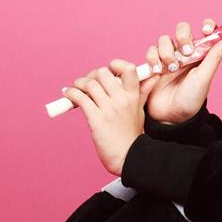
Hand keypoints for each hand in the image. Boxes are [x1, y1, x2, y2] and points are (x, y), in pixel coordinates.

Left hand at [63, 59, 146, 175]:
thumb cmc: (131, 135)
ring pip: (89, 84)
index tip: (109, 70)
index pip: (128, 69)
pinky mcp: (96, 119)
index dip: (116, 65)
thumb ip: (143, 92)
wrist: (127, 157)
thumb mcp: (140, 110)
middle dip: (91, 75)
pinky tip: (68, 96)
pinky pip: (80, 98)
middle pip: (103, 73)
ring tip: (75, 88)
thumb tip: (153, 76)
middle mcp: (122, 100)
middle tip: (87, 82)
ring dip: (78, 84)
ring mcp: (109, 109)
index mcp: (133, 96)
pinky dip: (71, 94)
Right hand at [139, 18, 221, 124]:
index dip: (206, 24)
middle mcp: (185, 52)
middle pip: (182, 29)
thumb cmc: (191, 98)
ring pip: (164, 39)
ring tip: (170, 68)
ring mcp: (169, 56)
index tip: (205, 30)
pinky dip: (153, 58)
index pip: (205, 30)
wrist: (171, 116)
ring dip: (166, 51)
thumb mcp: (204, 77)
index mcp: (201, 53)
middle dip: (182, 36)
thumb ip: (214, 58)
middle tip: (186, 53)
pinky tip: (158, 71)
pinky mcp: (154, 63)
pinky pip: (151, 51)